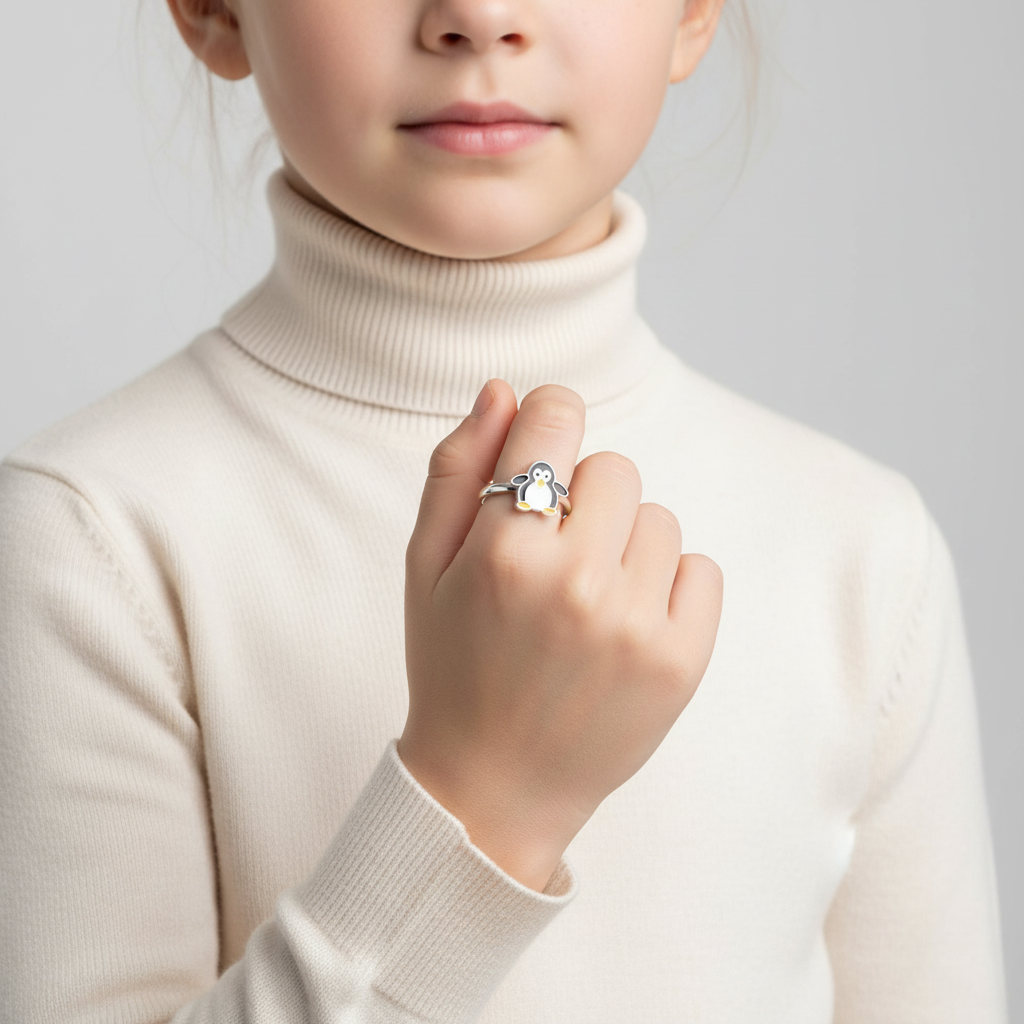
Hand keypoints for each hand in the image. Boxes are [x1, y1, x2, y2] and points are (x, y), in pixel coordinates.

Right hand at [399, 380, 722, 890]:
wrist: (494, 787)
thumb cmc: (452, 668)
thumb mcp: (424, 568)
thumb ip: (456, 471)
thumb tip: (504, 390)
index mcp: (503, 553)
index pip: (556, 421)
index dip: (550, 418)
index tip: (546, 440)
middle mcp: (575, 582)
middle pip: (615, 468)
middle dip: (584, 498)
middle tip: (555, 557)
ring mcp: (635, 624)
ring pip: (659, 518)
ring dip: (626, 544)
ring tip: (587, 600)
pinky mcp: (681, 661)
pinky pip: (701, 569)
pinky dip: (669, 584)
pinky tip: (626, 623)